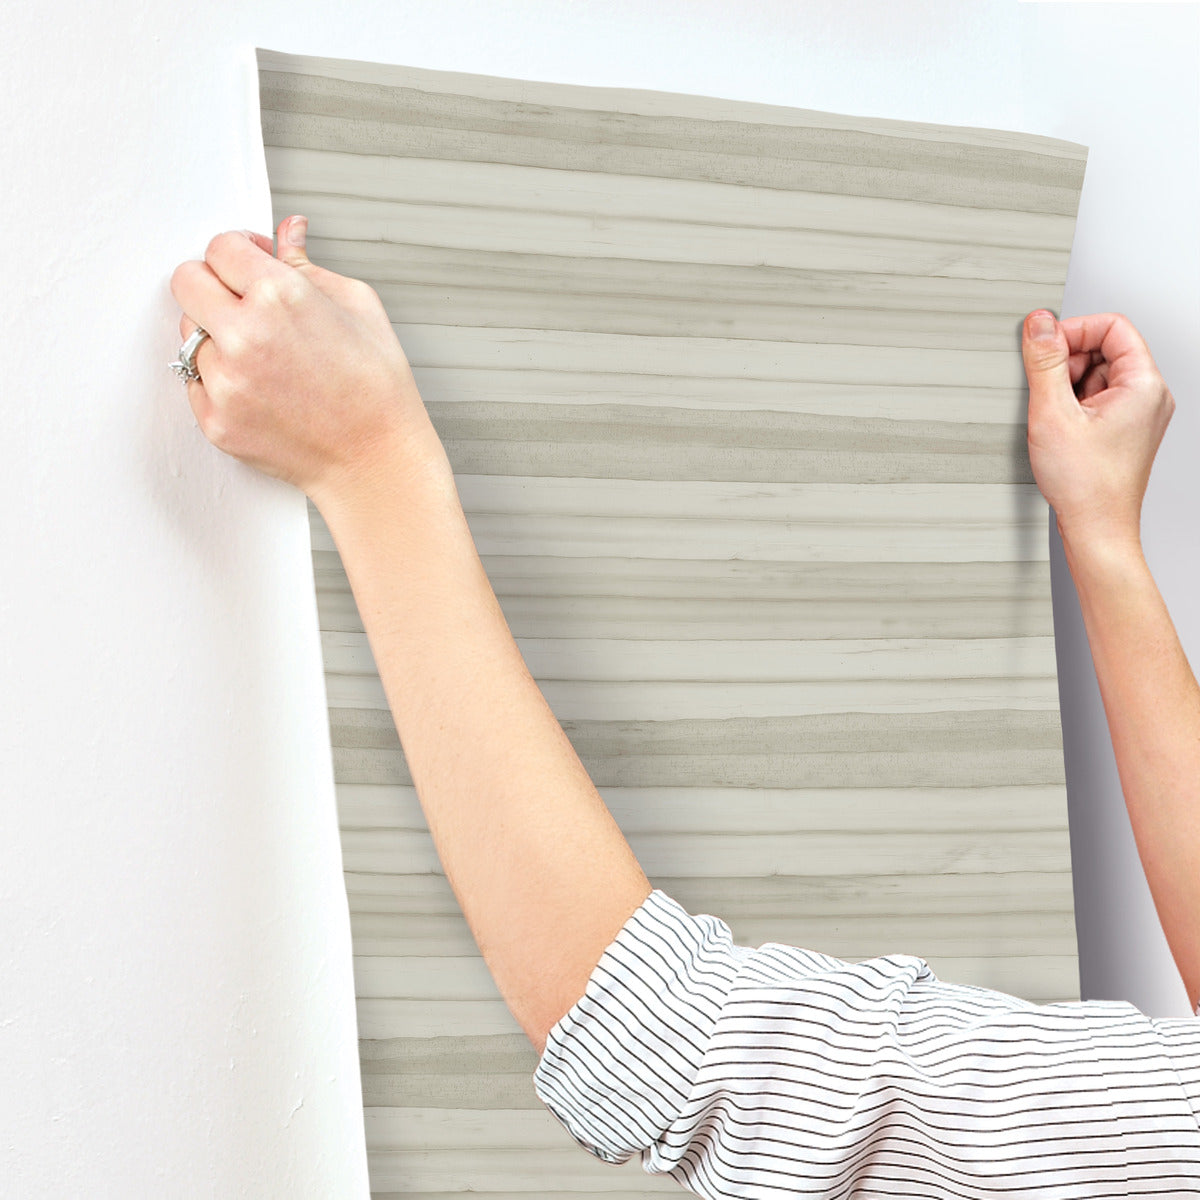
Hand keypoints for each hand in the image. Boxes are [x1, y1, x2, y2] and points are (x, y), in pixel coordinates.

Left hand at [169, 215, 439, 506]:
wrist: (376, 460)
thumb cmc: (377, 388)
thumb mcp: (358, 307)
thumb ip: (308, 265)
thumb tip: (287, 231)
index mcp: (280, 296)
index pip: (219, 247)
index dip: (238, 252)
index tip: (250, 264)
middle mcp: (244, 335)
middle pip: (186, 281)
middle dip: (212, 284)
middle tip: (242, 302)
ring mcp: (225, 381)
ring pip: (189, 335)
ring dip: (217, 337)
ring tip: (263, 356)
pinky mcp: (216, 420)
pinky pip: (195, 382)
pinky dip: (220, 380)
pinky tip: (261, 388)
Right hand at [1021, 308, 1174, 548]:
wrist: (1096, 529)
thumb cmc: (1085, 485)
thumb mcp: (1053, 413)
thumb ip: (1044, 362)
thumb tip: (1039, 323)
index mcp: (1143, 385)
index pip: (1112, 327)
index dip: (1073, 331)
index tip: (1044, 348)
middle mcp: (1149, 396)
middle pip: (1105, 350)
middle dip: (1068, 362)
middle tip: (1046, 391)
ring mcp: (1139, 415)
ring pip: (1098, 376)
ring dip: (1067, 387)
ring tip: (1055, 419)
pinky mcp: (1125, 430)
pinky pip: (1097, 400)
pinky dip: (1073, 407)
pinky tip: (1061, 430)